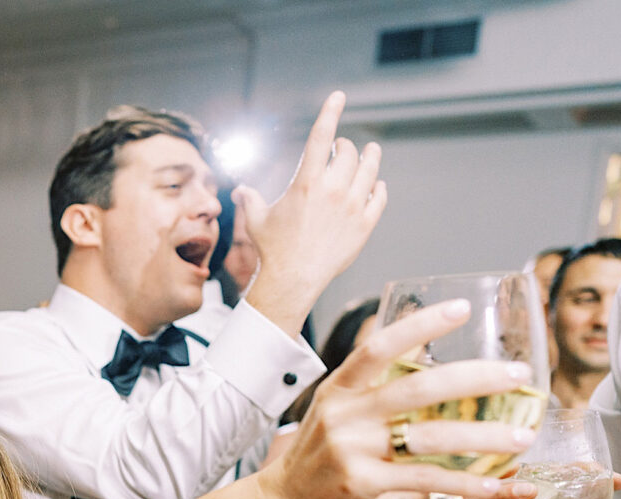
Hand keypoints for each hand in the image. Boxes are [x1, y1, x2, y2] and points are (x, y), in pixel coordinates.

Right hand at [239, 91, 386, 334]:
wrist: (293, 280)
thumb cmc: (272, 250)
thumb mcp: (256, 220)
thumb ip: (250, 199)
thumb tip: (240, 192)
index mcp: (307, 183)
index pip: (322, 137)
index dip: (330, 112)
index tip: (338, 96)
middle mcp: (333, 190)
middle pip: (349, 152)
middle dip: (345, 146)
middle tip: (342, 148)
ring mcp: (353, 207)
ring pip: (370, 169)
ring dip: (369, 157)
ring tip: (369, 152)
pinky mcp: (365, 225)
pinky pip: (380, 197)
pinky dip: (379, 188)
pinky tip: (376, 185)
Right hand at [259, 300, 535, 498]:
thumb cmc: (318, 454)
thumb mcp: (336, 409)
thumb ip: (373, 384)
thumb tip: (422, 349)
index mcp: (339, 390)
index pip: (379, 348)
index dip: (419, 325)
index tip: (461, 309)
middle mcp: (344, 415)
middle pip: (417, 389)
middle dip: (475, 379)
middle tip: (518, 374)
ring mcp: (351, 450)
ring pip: (428, 437)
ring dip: (482, 436)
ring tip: (523, 436)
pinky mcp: (360, 484)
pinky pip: (422, 480)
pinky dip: (463, 483)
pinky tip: (492, 484)